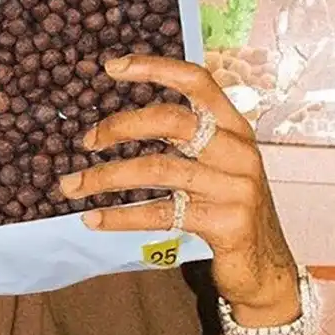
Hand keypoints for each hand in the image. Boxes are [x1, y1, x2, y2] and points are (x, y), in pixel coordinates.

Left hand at [58, 55, 299, 325]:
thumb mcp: (216, 169)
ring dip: (105, 177)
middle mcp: (239, 151)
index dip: (155, 68)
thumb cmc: (228, 212)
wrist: (264, 268)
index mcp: (235, 129)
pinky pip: (161, 213)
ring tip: (70, 186)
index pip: (197, 82)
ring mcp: (235, 187)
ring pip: (158, 169)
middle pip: (171, 121)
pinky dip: (121, 216)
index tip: (112, 67)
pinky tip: (92, 219)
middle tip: (86, 141)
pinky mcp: (226, 222)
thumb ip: (186, 143)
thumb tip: (121, 126)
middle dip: (120, 127)